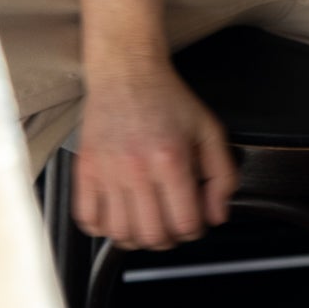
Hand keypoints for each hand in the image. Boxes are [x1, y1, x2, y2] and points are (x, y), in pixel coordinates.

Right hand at [72, 59, 238, 251]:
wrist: (126, 69)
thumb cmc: (165, 97)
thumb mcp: (208, 128)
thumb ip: (223, 174)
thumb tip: (217, 214)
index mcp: (170, 158)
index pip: (185, 224)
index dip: (194, 230)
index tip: (192, 219)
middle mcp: (137, 168)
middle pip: (152, 236)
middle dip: (168, 238)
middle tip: (169, 223)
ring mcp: (107, 170)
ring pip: (120, 234)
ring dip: (136, 237)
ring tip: (143, 221)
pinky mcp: (85, 168)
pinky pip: (87, 219)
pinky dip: (102, 227)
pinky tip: (116, 213)